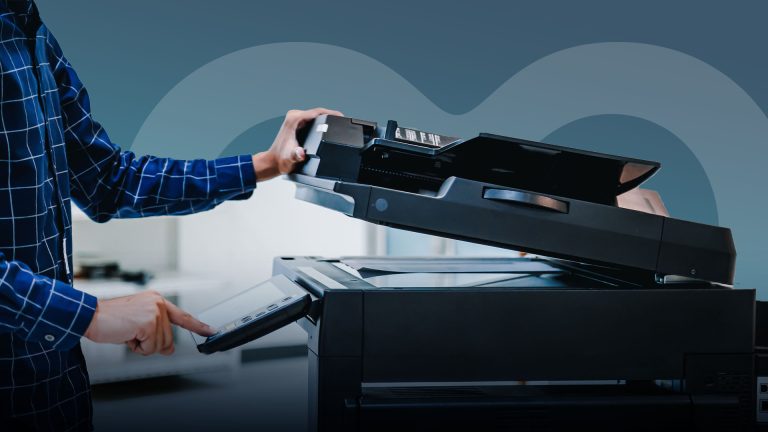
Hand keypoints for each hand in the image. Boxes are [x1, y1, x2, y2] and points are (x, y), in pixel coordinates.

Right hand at [84, 291, 214, 355]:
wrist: (89, 317)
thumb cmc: (109, 320)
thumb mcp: (137, 326)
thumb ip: (156, 334)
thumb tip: (169, 349)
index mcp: (156, 300)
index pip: (182, 316)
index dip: (198, 325)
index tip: (211, 331)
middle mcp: (158, 303)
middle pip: (168, 339)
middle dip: (150, 343)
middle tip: (132, 333)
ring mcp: (155, 312)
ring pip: (160, 345)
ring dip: (142, 345)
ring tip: (128, 332)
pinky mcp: (149, 322)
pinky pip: (150, 347)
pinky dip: (137, 347)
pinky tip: (127, 335)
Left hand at [252, 107, 342, 181]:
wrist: (274, 162)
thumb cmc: (281, 160)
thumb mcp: (290, 158)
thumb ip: (296, 155)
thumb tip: (300, 153)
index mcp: (294, 119)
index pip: (317, 112)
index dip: (331, 113)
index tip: (341, 116)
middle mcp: (294, 116)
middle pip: (318, 112)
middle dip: (331, 116)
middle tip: (342, 123)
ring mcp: (295, 119)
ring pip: (316, 115)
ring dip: (326, 119)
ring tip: (338, 125)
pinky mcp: (297, 123)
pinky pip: (313, 119)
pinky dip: (321, 122)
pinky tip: (328, 128)